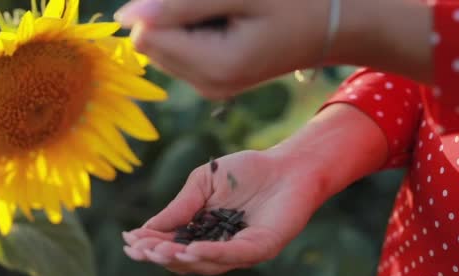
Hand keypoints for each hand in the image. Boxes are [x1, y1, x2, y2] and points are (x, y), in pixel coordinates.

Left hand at [114, 0, 431, 98]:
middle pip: (151, 40)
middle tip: (220, 3)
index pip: (146, 34)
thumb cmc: (298, 3)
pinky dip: (192, 25)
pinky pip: (180, 46)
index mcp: (213, 68)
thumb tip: (124, 16)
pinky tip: (226, 18)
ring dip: (182, 16)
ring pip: (163, 42)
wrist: (334, 25)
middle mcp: (205, 85)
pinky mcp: (212, 77)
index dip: (160, 4)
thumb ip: (181, 5)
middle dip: (170, 10)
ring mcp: (208, 84)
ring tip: (227, 9)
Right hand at [122, 150, 325, 275]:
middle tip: (138, 251)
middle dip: (159, 255)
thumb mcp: (202, 184)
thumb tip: (146, 229)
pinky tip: (189, 250)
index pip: (172, 243)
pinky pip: (232, 256)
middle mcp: (220, 246)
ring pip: (204, 263)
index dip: (150, 244)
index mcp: (203, 231)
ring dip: (179, 258)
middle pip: (184, 260)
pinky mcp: (261, 247)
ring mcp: (240, 250)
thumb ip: (179, 206)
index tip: (128, 241)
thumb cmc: (246, 171)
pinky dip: (210, 254)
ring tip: (157, 252)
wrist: (287, 163)